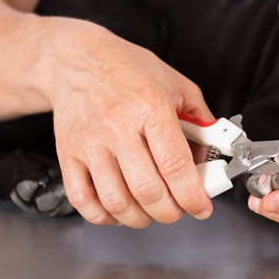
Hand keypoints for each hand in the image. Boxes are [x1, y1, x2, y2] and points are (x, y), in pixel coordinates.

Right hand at [44, 19, 213, 227]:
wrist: (77, 59)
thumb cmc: (128, 69)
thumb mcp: (176, 84)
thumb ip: (200, 120)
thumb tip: (209, 156)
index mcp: (150, 107)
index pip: (174, 165)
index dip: (192, 195)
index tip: (202, 207)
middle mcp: (117, 126)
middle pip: (147, 190)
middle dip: (171, 212)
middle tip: (179, 209)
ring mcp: (89, 143)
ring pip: (116, 201)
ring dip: (141, 218)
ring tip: (152, 211)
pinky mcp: (68, 154)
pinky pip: (83, 200)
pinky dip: (104, 216)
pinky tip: (120, 210)